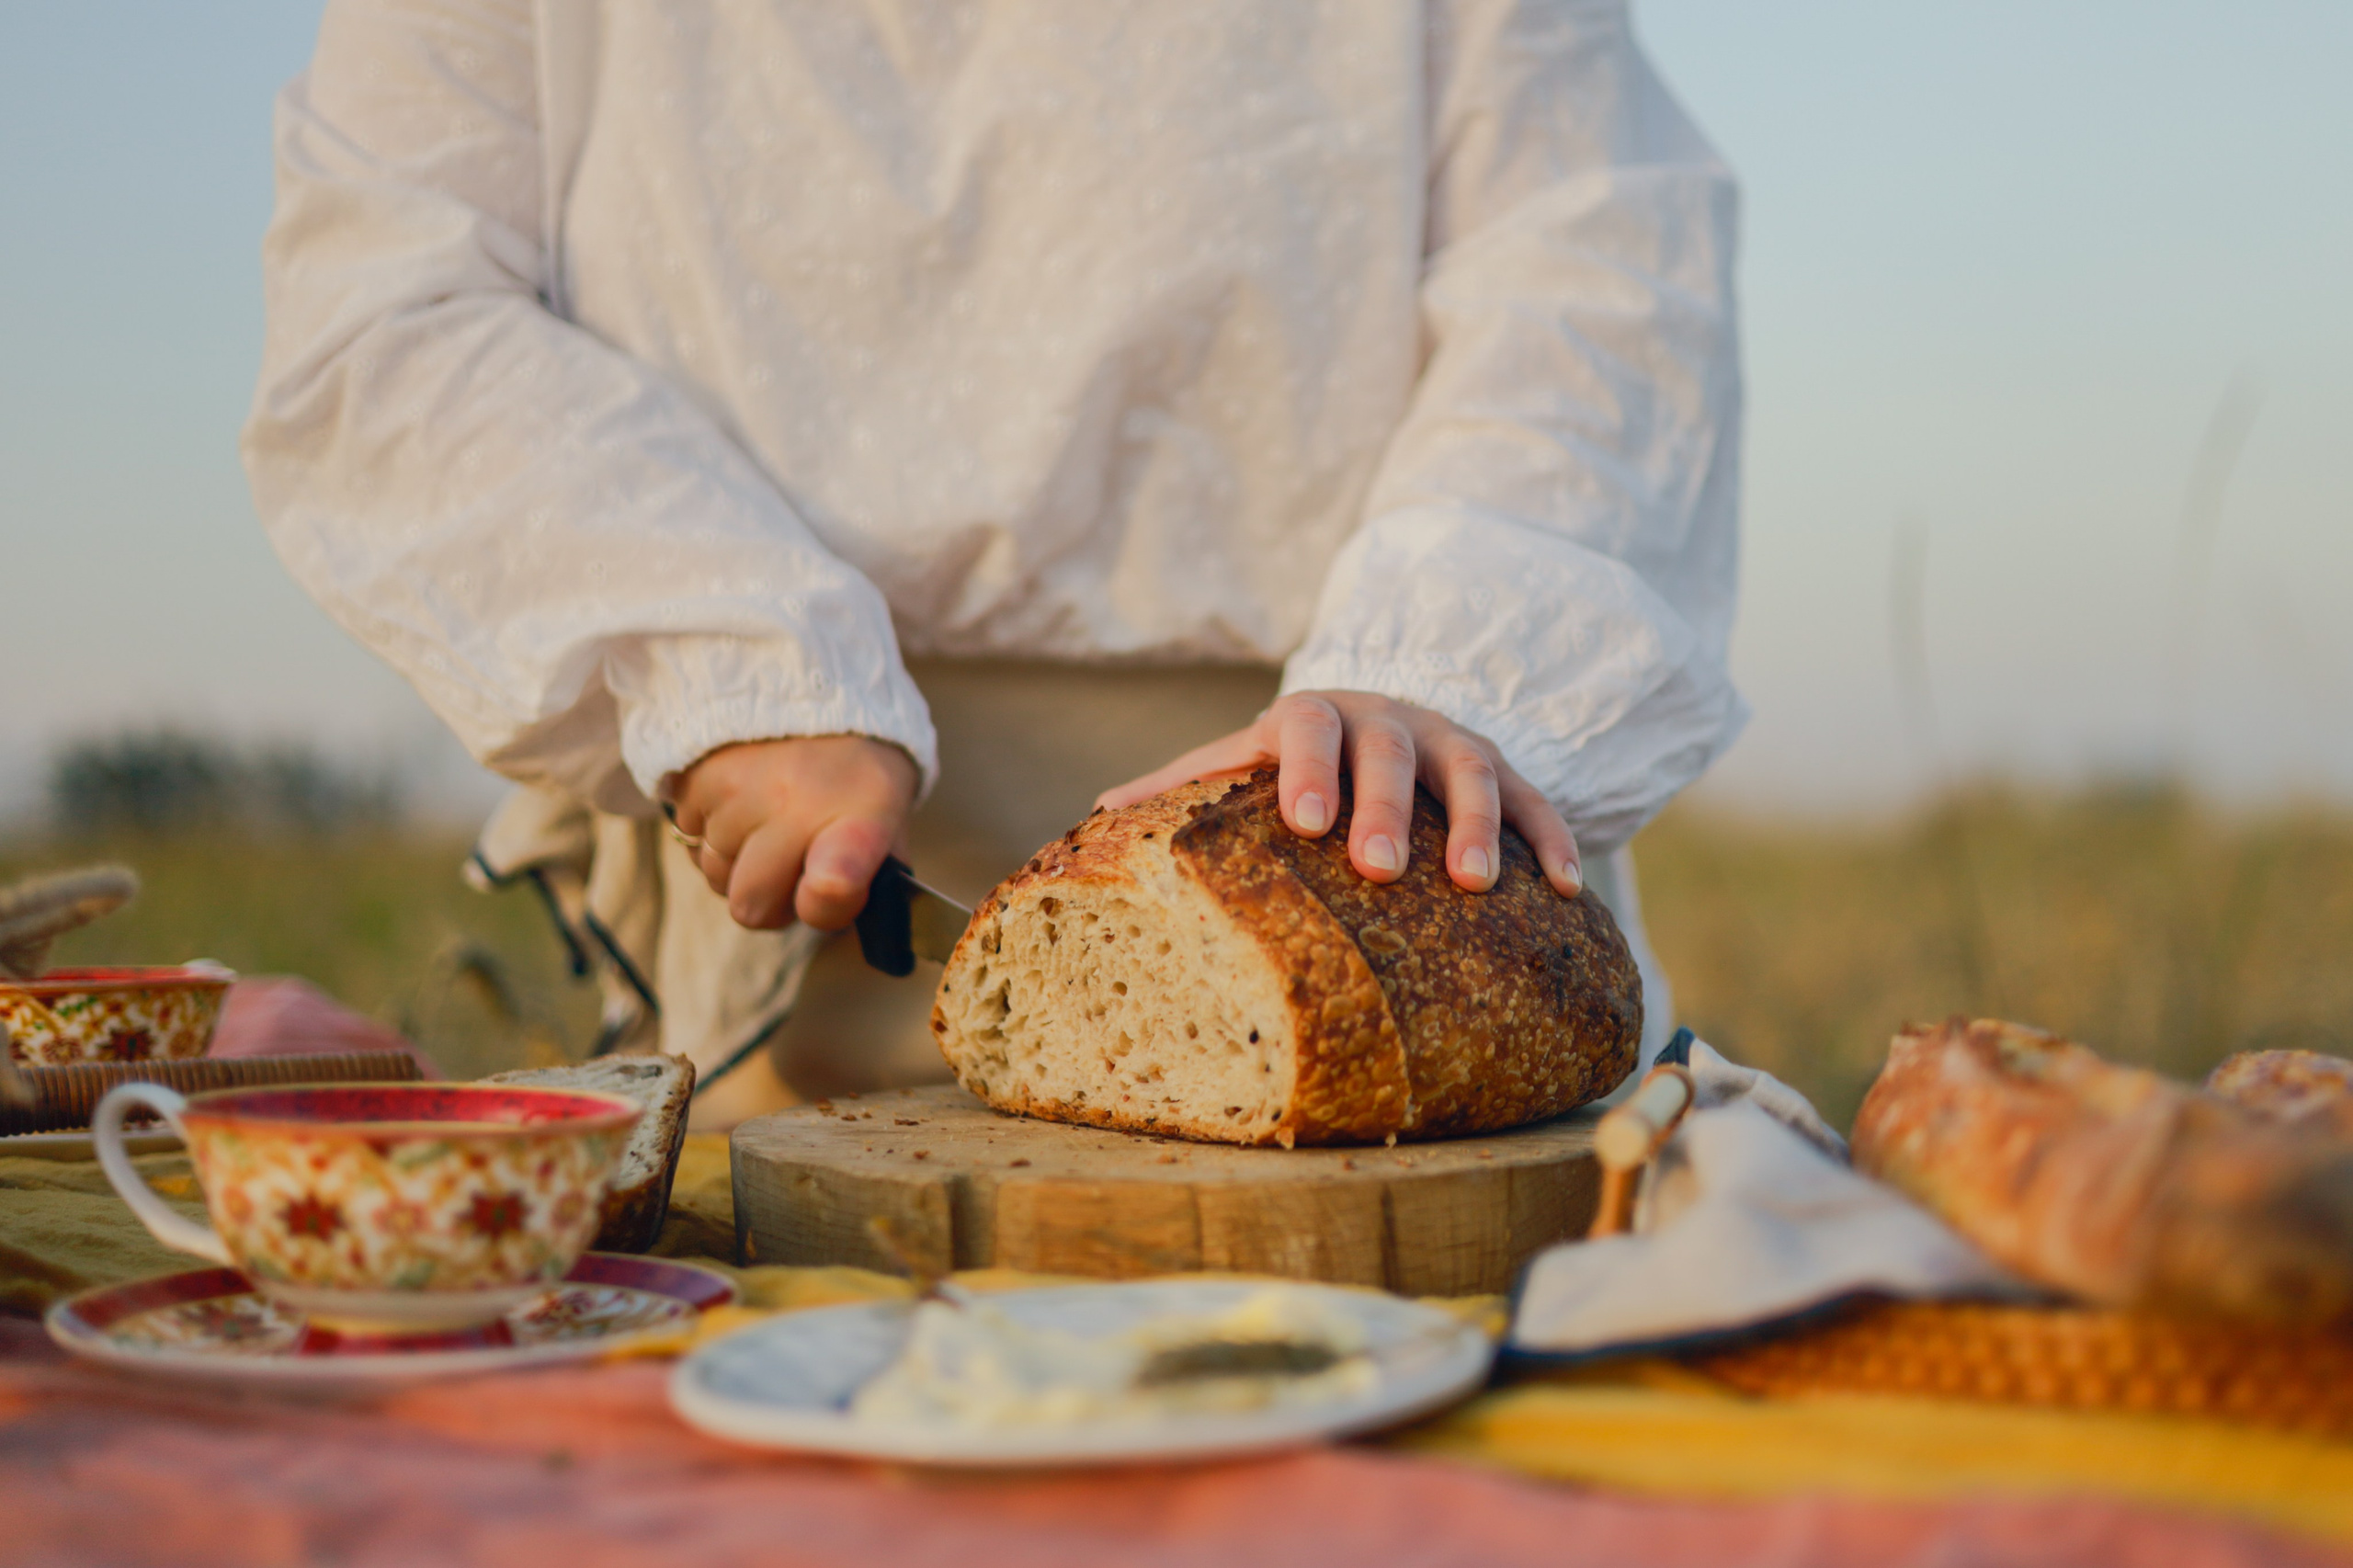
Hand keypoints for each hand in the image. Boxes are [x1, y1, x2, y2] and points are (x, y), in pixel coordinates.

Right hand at [668, 736, 917, 930]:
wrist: (816, 685)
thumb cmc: (858, 768)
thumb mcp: (889, 816)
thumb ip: (875, 877)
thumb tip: (864, 931)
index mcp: (859, 818)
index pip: (832, 884)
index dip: (824, 904)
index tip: (825, 890)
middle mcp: (794, 804)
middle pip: (750, 906)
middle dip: (768, 900)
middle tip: (791, 867)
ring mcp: (739, 792)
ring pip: (714, 874)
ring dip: (737, 862)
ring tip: (768, 820)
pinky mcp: (697, 776)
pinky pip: (689, 838)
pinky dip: (712, 830)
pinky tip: (744, 800)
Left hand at [1095, 691, 1580, 895]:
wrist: (1378, 723)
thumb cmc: (1290, 766)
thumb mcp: (1240, 767)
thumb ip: (1182, 789)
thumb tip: (1098, 813)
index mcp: (1312, 719)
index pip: (1305, 728)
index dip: (1306, 768)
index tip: (1303, 821)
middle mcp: (1386, 721)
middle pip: (1391, 751)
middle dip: (1387, 806)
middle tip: (1379, 865)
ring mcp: (1451, 743)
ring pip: (1473, 772)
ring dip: (1478, 826)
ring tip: (1475, 884)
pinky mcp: (1506, 771)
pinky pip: (1540, 800)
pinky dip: (1553, 840)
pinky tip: (1567, 891)